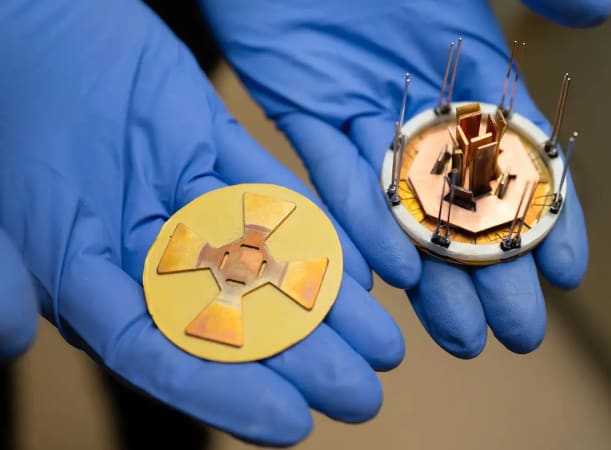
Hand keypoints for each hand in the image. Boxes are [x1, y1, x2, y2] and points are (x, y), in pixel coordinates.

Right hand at [0, 0, 402, 444]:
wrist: (31, 16)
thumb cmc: (1, 102)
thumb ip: (2, 275)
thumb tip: (7, 338)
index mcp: (92, 277)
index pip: (162, 352)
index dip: (225, 393)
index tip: (290, 424)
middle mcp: (149, 250)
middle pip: (234, 319)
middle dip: (302, 360)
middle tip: (363, 395)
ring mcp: (187, 200)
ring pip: (265, 262)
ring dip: (325, 305)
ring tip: (383, 344)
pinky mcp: (213, 148)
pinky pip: (272, 194)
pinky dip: (316, 230)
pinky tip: (361, 270)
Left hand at [200, 0, 606, 356]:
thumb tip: (600, 14)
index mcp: (471, 73)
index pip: (522, 158)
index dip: (549, 215)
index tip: (571, 272)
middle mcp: (423, 105)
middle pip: (465, 204)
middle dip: (492, 271)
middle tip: (518, 334)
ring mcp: (364, 113)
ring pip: (402, 207)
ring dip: (430, 273)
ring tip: (458, 337)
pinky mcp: (303, 108)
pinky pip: (333, 174)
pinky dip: (359, 219)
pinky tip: (387, 273)